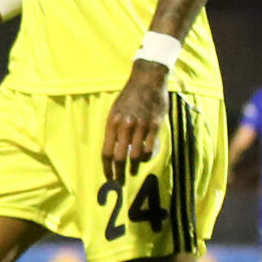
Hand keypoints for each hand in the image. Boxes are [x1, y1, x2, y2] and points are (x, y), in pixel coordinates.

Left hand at [102, 61, 168, 184]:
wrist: (147, 80)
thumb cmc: (129, 97)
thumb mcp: (115, 111)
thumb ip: (114, 129)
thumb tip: (113, 150)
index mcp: (112, 123)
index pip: (105, 152)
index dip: (106, 167)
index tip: (108, 177)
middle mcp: (124, 126)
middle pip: (119, 157)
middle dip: (118, 172)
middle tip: (120, 181)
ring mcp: (141, 126)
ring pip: (136, 155)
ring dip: (134, 166)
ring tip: (133, 170)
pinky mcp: (155, 125)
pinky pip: (150, 147)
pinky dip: (148, 156)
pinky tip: (146, 157)